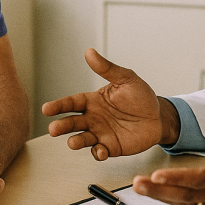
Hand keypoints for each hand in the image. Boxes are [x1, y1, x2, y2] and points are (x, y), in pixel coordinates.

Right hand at [42, 48, 171, 160]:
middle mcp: (93, 118)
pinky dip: (97, 152)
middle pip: (72, 122)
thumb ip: (107, 68)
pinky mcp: (111, 147)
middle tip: (53, 130)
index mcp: (93, 101)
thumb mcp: (126, 78)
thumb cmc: (140, 96)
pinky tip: (100, 151)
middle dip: (62, 126)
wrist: (158, 117)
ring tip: (72, 143)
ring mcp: (101, 134)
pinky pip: (100, 151)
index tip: (46, 109)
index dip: (59, 106)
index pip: (72, 103)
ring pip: (83, 138)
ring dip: (76, 141)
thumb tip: (89, 52)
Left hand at [132, 107, 204, 204]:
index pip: (200, 180)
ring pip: (187, 203)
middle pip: (187, 196)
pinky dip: (175, 201)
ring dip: (163, 197)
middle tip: (137, 184)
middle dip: (160, 191)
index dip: (177, 179)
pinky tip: (159, 194)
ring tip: (140, 188)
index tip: (157, 176)